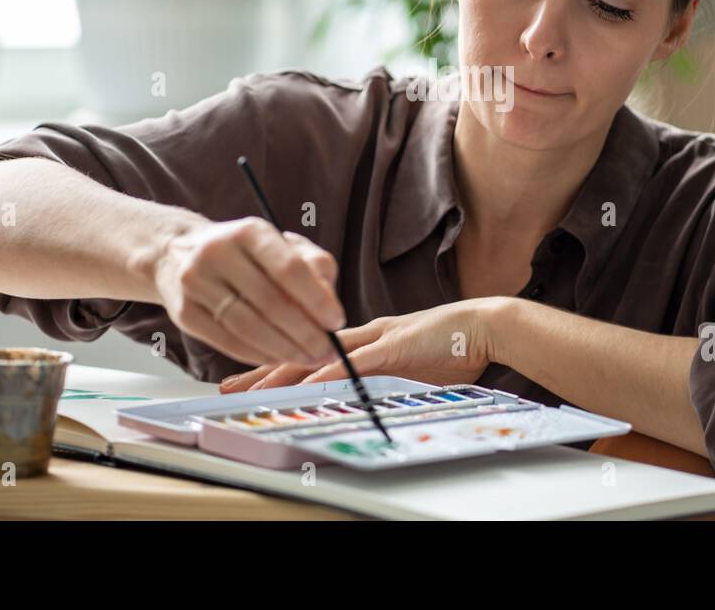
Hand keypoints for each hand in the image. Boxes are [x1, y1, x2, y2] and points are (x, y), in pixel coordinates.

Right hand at [153, 216, 344, 367]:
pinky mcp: (184, 313)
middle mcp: (218, 253)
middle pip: (270, 302)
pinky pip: (227, 342)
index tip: (337, 321)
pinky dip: (258, 355)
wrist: (176, 253)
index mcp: (250, 231)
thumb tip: (330, 304)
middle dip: (305, 333)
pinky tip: (278, 358)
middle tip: (327, 351)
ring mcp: (196, 283)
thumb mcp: (280, 245)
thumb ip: (313, 266)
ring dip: (284, 350)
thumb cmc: (243, 252)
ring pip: (248, 327)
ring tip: (308, 359)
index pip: (289, 269)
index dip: (316, 299)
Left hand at [218, 298, 506, 392]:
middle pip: (302, 351)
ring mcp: (376, 338)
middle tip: (229, 385)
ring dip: (283, 371)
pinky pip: (353, 363)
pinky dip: (328, 372)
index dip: (277, 363)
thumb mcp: (409, 361)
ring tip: (251, 387)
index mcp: (366, 337)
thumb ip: (384, 370)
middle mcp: (363, 334)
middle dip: (262, 370)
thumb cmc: (454, 344)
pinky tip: (306, 381)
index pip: (311, 351)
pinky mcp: (393, 347)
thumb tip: (362, 389)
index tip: (248, 378)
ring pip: (318, 355)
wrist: (485, 325)